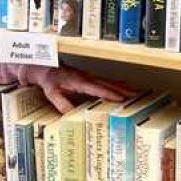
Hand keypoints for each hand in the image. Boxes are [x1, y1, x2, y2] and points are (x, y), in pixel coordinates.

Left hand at [20, 63, 136, 113]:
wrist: (43, 67)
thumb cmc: (48, 79)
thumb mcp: (51, 92)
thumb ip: (61, 102)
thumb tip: (71, 113)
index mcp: (79, 81)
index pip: (97, 89)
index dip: (110, 94)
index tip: (122, 98)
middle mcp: (86, 77)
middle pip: (107, 84)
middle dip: (122, 89)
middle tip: (137, 95)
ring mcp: (88, 76)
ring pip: (108, 81)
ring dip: (122, 86)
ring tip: (136, 91)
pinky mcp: (88, 78)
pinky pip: (104, 81)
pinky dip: (115, 84)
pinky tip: (122, 87)